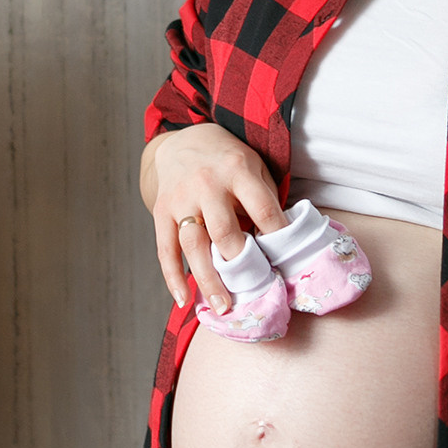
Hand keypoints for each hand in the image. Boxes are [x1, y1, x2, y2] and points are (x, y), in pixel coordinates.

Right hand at [145, 123, 289, 316]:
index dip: (276, 238)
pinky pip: (165, 248)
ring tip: (222, 307)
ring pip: (193, 244)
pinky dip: (172, 276)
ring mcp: (181, 198)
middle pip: (224, 232)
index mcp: (238, 170)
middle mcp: (208, 184)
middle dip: (240, 265)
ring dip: (208, 279)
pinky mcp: (161, 210)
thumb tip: (280, 243)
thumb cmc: (228, 161)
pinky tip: (183, 299)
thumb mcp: (254, 166)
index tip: (285, 263)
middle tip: (255, 291)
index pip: (262, 209)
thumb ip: (264, 199)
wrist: (183, 141)